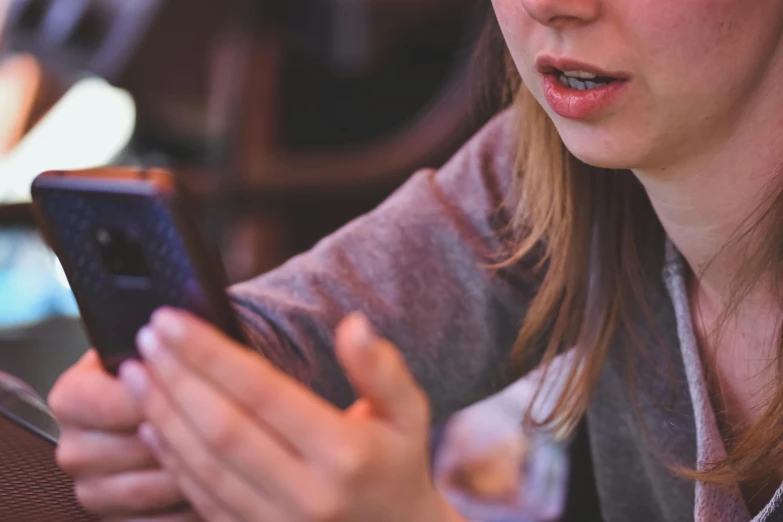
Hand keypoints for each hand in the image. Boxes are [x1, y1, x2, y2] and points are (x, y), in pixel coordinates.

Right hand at [49, 350, 200, 520]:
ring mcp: (91, 485)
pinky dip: (184, 507)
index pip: (104, 401)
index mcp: (72, 395)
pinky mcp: (114, 517)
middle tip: (216, 425)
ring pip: (141, 489)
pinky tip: (214, 486)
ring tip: (222, 455)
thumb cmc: (166, 373)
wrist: (164, 402)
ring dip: (184, 474)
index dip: (155, 395)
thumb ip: (164, 350)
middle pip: (123, 450)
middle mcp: (73, 444)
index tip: (192, 387)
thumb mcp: (159, 349)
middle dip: (174, 438)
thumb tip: (185, 335)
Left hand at [119, 309, 465, 521]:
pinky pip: (203, 499)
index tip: (173, 320)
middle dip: (176, 378)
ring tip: (136, 373)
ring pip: (204, 466)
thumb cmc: (399, 465)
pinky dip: (172, 460)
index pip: (263, 392)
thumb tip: (353, 325)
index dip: (211, 353)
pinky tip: (153, 424)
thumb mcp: (410, 414)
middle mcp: (308, 494)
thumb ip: (383, 370)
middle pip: (222, 428)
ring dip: (163, 415)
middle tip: (145, 338)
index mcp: (345, 454)